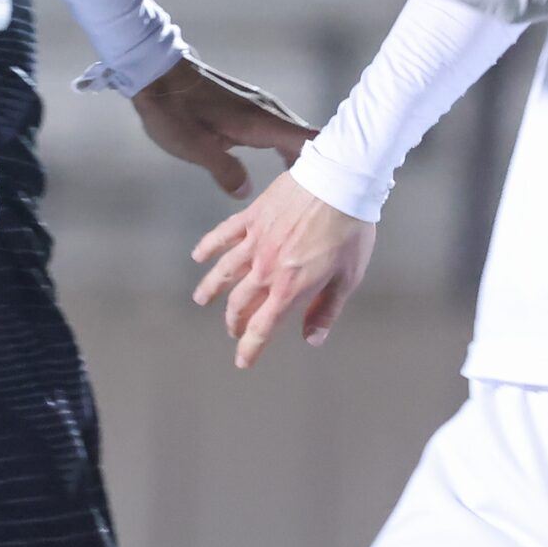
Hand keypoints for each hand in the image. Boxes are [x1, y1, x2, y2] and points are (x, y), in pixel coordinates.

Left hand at [132, 57, 314, 199]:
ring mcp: (260, 109)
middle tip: (324, 204)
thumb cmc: (170, 109)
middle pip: (310, 142)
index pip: (310, 141)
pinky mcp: (249, 110)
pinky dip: (289, 152)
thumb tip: (247, 194)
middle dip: (320, 171)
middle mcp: (267, 112)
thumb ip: (223, 169)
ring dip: (304, 162)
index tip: (339, 190)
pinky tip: (286, 172)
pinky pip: (281, 133)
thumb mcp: (191, 145)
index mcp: (259, 121)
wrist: (155, 72)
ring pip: (296, 137)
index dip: (331, 164)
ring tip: (309, 195)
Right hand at [192, 169, 375, 367]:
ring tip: (201, 299)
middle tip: (232, 330)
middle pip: (240, 303)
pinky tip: (198, 255)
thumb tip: (311, 338)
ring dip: (211, 288)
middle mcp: (266, 269)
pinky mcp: (250, 218)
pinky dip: (208, 246)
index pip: (263, 326)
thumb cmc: (350, 231)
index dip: (250, 347)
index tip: (241, 362)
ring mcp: (254, 242)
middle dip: (234, 321)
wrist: (337, 185)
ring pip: (224, 271)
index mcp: (291, 287)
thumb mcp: (348, 278)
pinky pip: (222, 235)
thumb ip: (325, 310)